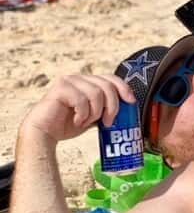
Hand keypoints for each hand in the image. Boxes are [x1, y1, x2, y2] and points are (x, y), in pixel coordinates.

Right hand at [21, 75, 135, 141]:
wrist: (43, 135)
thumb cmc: (67, 124)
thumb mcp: (92, 115)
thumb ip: (105, 108)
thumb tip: (126, 108)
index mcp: (88, 81)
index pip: (111, 78)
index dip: (123, 88)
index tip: (131, 101)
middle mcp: (79, 78)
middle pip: (107, 86)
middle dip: (112, 106)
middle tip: (108, 122)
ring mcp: (69, 81)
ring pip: (96, 93)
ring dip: (95, 112)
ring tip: (85, 122)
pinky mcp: (60, 88)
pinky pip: (82, 100)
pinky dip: (82, 114)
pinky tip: (76, 121)